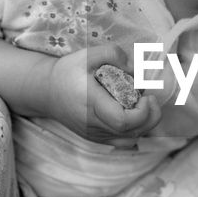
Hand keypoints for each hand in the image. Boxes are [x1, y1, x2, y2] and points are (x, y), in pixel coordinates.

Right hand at [44, 45, 160, 147]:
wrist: (46, 92)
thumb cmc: (68, 71)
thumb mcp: (88, 54)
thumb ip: (113, 54)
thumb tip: (135, 69)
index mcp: (91, 103)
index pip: (122, 120)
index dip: (142, 111)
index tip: (145, 95)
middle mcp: (93, 124)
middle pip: (131, 132)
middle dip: (150, 116)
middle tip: (150, 98)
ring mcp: (95, 135)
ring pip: (130, 139)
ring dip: (145, 124)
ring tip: (142, 105)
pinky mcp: (96, 139)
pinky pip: (123, 142)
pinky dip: (135, 131)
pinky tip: (134, 115)